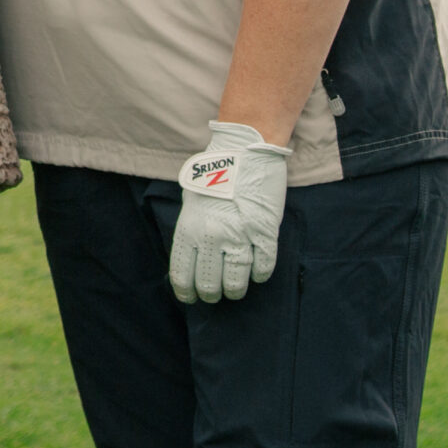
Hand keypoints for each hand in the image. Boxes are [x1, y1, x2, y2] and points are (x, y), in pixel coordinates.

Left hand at [168, 120, 291, 303]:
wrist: (245, 149)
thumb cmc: (215, 173)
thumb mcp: (192, 201)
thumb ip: (191, 230)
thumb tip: (192, 260)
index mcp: (190, 228)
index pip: (183, 275)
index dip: (187, 293)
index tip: (191, 298)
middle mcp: (212, 236)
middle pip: (210, 284)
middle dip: (212, 294)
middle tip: (216, 294)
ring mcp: (240, 235)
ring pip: (237, 281)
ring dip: (236, 290)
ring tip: (235, 289)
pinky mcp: (264, 231)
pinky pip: (264, 266)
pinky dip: (260, 274)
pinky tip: (257, 273)